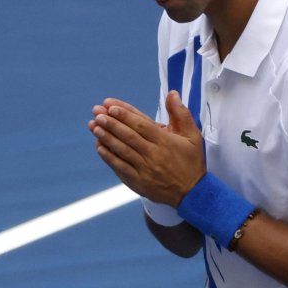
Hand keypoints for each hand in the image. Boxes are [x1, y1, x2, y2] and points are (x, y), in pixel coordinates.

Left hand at [88, 91, 205, 206]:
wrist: (192, 194)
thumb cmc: (191, 162)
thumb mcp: (193, 136)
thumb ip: (181, 114)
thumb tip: (172, 94)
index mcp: (165, 142)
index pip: (142, 125)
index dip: (125, 115)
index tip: (111, 106)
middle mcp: (154, 155)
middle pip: (129, 136)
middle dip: (111, 123)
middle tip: (97, 113)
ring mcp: (144, 169)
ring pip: (122, 151)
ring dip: (106, 138)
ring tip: (94, 126)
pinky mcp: (138, 182)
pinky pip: (121, 167)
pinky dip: (109, 157)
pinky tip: (99, 146)